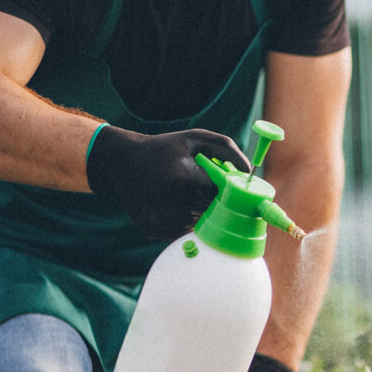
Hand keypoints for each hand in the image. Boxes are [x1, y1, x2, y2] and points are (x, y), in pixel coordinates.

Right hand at [85, 125, 251, 239]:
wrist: (122, 163)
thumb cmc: (164, 149)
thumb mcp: (193, 138)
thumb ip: (226, 147)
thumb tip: (250, 169)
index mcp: (186, 177)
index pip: (223, 194)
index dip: (227, 193)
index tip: (228, 190)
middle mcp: (175, 201)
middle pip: (212, 212)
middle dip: (213, 203)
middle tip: (199, 190)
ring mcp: (164, 218)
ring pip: (199, 224)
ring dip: (198, 213)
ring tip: (180, 196)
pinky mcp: (155, 230)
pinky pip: (183, 233)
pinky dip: (184, 223)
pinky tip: (171, 207)